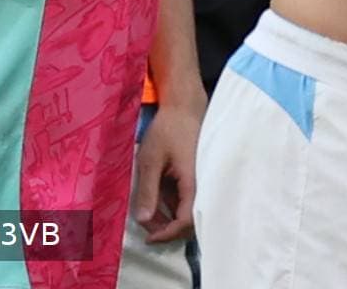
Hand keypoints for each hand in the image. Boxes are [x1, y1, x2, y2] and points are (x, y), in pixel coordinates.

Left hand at [129, 100, 203, 243]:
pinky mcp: (198, 175)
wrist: (184, 108)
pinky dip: (173, 204)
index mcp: (193, 182)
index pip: (186, 220)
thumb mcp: (150, 161)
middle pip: (191, 220)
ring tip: (146, 213)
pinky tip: (157, 198)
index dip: (168, 234)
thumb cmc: (167, 131)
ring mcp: (201, 179)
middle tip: (145, 228)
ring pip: (189, 210)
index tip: (148, 238)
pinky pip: (188, 198)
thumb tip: (143, 221)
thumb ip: (147, 191)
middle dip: (167, 229)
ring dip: (169, 217)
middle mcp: (202, 184)